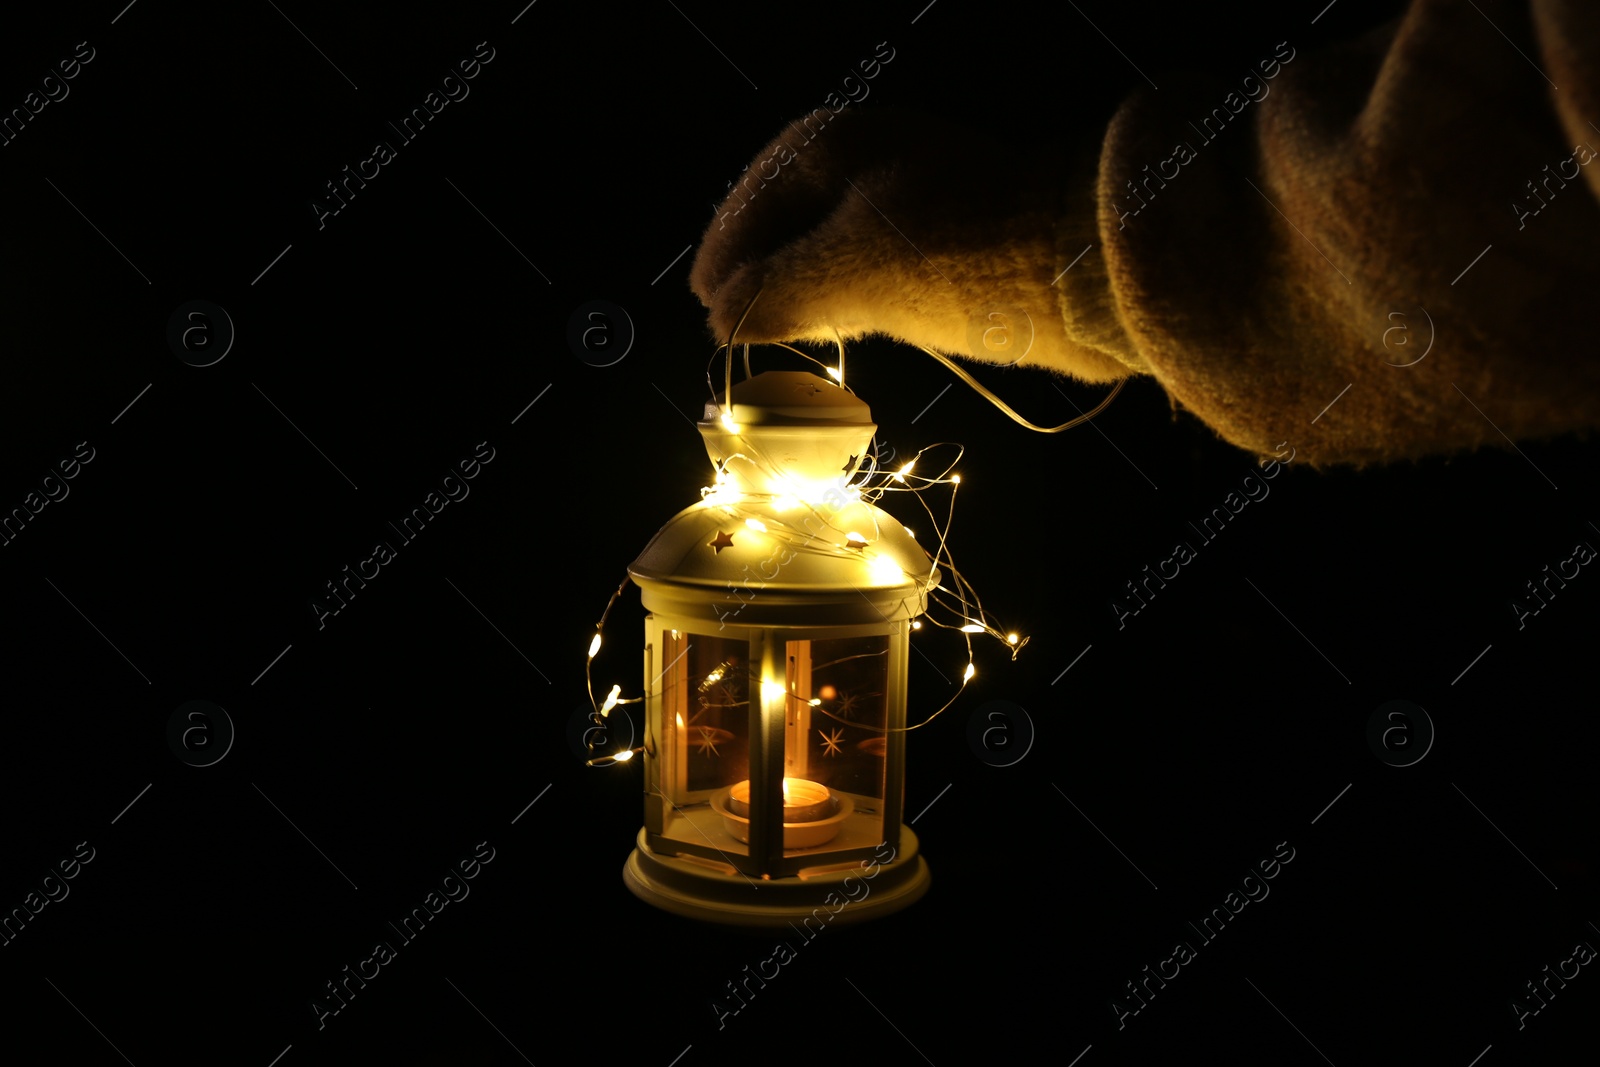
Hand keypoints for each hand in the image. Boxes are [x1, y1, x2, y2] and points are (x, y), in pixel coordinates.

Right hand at [689, 108, 1128, 381]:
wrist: (1090, 264)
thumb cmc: (963, 255)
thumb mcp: (852, 273)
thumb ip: (777, 293)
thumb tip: (722, 319)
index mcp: (837, 146)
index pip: (756, 197)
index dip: (727, 253)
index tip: (704, 302)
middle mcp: (873, 161)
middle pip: (794, 216)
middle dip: (763, 269)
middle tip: (733, 319)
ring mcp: (916, 200)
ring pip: (838, 243)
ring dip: (807, 286)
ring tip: (779, 328)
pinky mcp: (954, 242)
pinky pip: (881, 267)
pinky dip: (853, 296)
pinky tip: (847, 325)